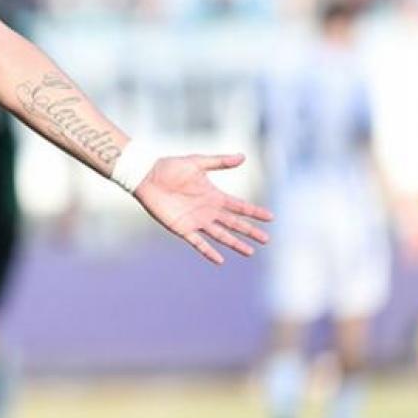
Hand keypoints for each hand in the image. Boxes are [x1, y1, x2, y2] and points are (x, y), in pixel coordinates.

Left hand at [133, 153, 272, 264]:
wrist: (146, 176)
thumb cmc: (170, 167)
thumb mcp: (197, 162)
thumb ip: (219, 162)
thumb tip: (243, 157)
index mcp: (214, 195)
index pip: (239, 206)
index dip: (254, 212)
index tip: (270, 217)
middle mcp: (208, 210)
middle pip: (234, 223)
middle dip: (250, 231)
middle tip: (266, 240)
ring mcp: (196, 220)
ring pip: (220, 235)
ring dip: (235, 243)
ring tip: (250, 252)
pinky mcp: (182, 228)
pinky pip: (198, 242)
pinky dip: (208, 251)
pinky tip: (220, 260)